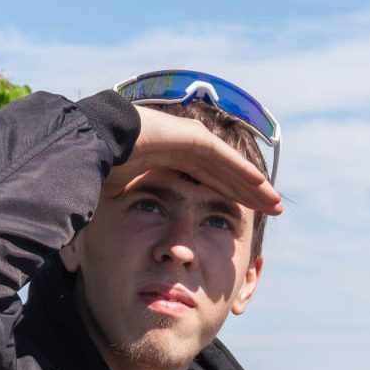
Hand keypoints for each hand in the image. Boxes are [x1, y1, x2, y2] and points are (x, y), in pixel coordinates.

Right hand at [104, 105, 281, 215]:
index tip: (245, 216)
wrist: (94, 144)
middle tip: (272, 211)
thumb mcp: (122, 193)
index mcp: (171, 159)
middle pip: (226, 174)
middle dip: (249, 193)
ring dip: (253, 185)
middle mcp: (185, 148)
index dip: (229, 196)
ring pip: (230, 167)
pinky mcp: (193, 137)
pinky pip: (224, 158)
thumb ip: (132, 204)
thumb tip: (108, 233)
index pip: (209, 180)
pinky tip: (261, 186)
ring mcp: (190, 140)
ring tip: (274, 203)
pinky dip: (242, 172)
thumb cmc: (102, 167)